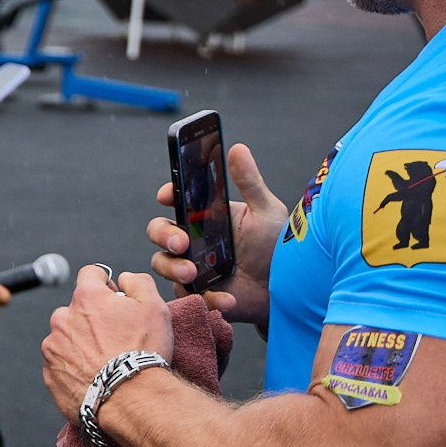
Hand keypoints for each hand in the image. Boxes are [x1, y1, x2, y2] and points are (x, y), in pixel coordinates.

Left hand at [41, 266, 173, 425]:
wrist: (131, 400)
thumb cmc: (144, 354)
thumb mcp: (155, 307)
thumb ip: (138, 282)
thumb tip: (124, 278)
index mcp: (86, 297)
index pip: (90, 274)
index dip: (106, 285)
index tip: (115, 300)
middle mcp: (63, 318)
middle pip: (76, 309)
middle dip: (92, 319)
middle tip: (115, 338)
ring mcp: (53, 346)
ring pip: (67, 337)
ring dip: (81, 344)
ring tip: (105, 362)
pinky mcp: (49, 373)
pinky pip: (61, 364)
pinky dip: (74, 368)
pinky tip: (95, 377)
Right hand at [146, 142, 284, 328]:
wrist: (287, 291)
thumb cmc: (277, 248)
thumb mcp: (266, 212)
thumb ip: (249, 182)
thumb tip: (237, 148)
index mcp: (205, 217)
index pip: (175, 201)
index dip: (167, 195)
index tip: (167, 195)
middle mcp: (193, 240)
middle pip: (158, 231)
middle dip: (163, 235)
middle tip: (180, 242)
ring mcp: (192, 267)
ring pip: (162, 263)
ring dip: (172, 267)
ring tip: (193, 273)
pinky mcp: (199, 294)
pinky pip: (188, 295)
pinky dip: (207, 298)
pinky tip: (227, 298)